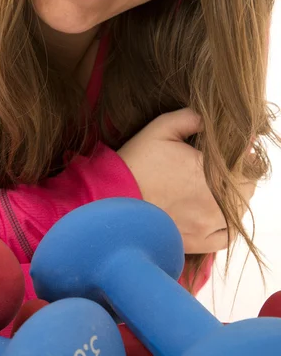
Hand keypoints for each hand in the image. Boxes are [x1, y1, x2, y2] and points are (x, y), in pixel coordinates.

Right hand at [117, 107, 255, 253]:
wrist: (114, 199)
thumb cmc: (137, 163)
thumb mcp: (161, 128)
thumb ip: (190, 118)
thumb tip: (209, 118)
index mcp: (210, 171)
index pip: (246, 163)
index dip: (240, 153)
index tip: (227, 149)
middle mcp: (215, 201)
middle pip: (246, 186)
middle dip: (236, 174)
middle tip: (214, 165)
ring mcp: (207, 225)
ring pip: (238, 210)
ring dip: (232, 197)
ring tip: (212, 187)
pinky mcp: (197, 243)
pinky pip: (225, 237)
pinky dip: (224, 224)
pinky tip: (212, 212)